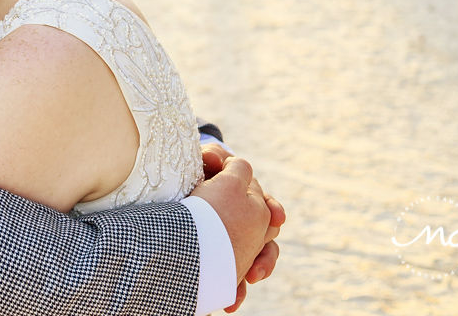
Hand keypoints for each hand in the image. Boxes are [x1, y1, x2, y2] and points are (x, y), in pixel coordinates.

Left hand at [201, 143, 285, 307]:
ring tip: (243, 287)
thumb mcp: (204, 160)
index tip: (275, 218)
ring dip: (253, 275)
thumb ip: (213, 156)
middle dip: (264, 257)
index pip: (269, 207)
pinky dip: (236, 291)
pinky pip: (236, 277)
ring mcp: (239, 239)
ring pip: (256, 261)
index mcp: (249, 196)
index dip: (273, 211)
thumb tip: (214, 160)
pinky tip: (230, 303)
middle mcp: (250, 220)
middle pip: (267, 241)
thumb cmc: (198, 170)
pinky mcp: (224, 256)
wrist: (182, 185)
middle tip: (255, 270)